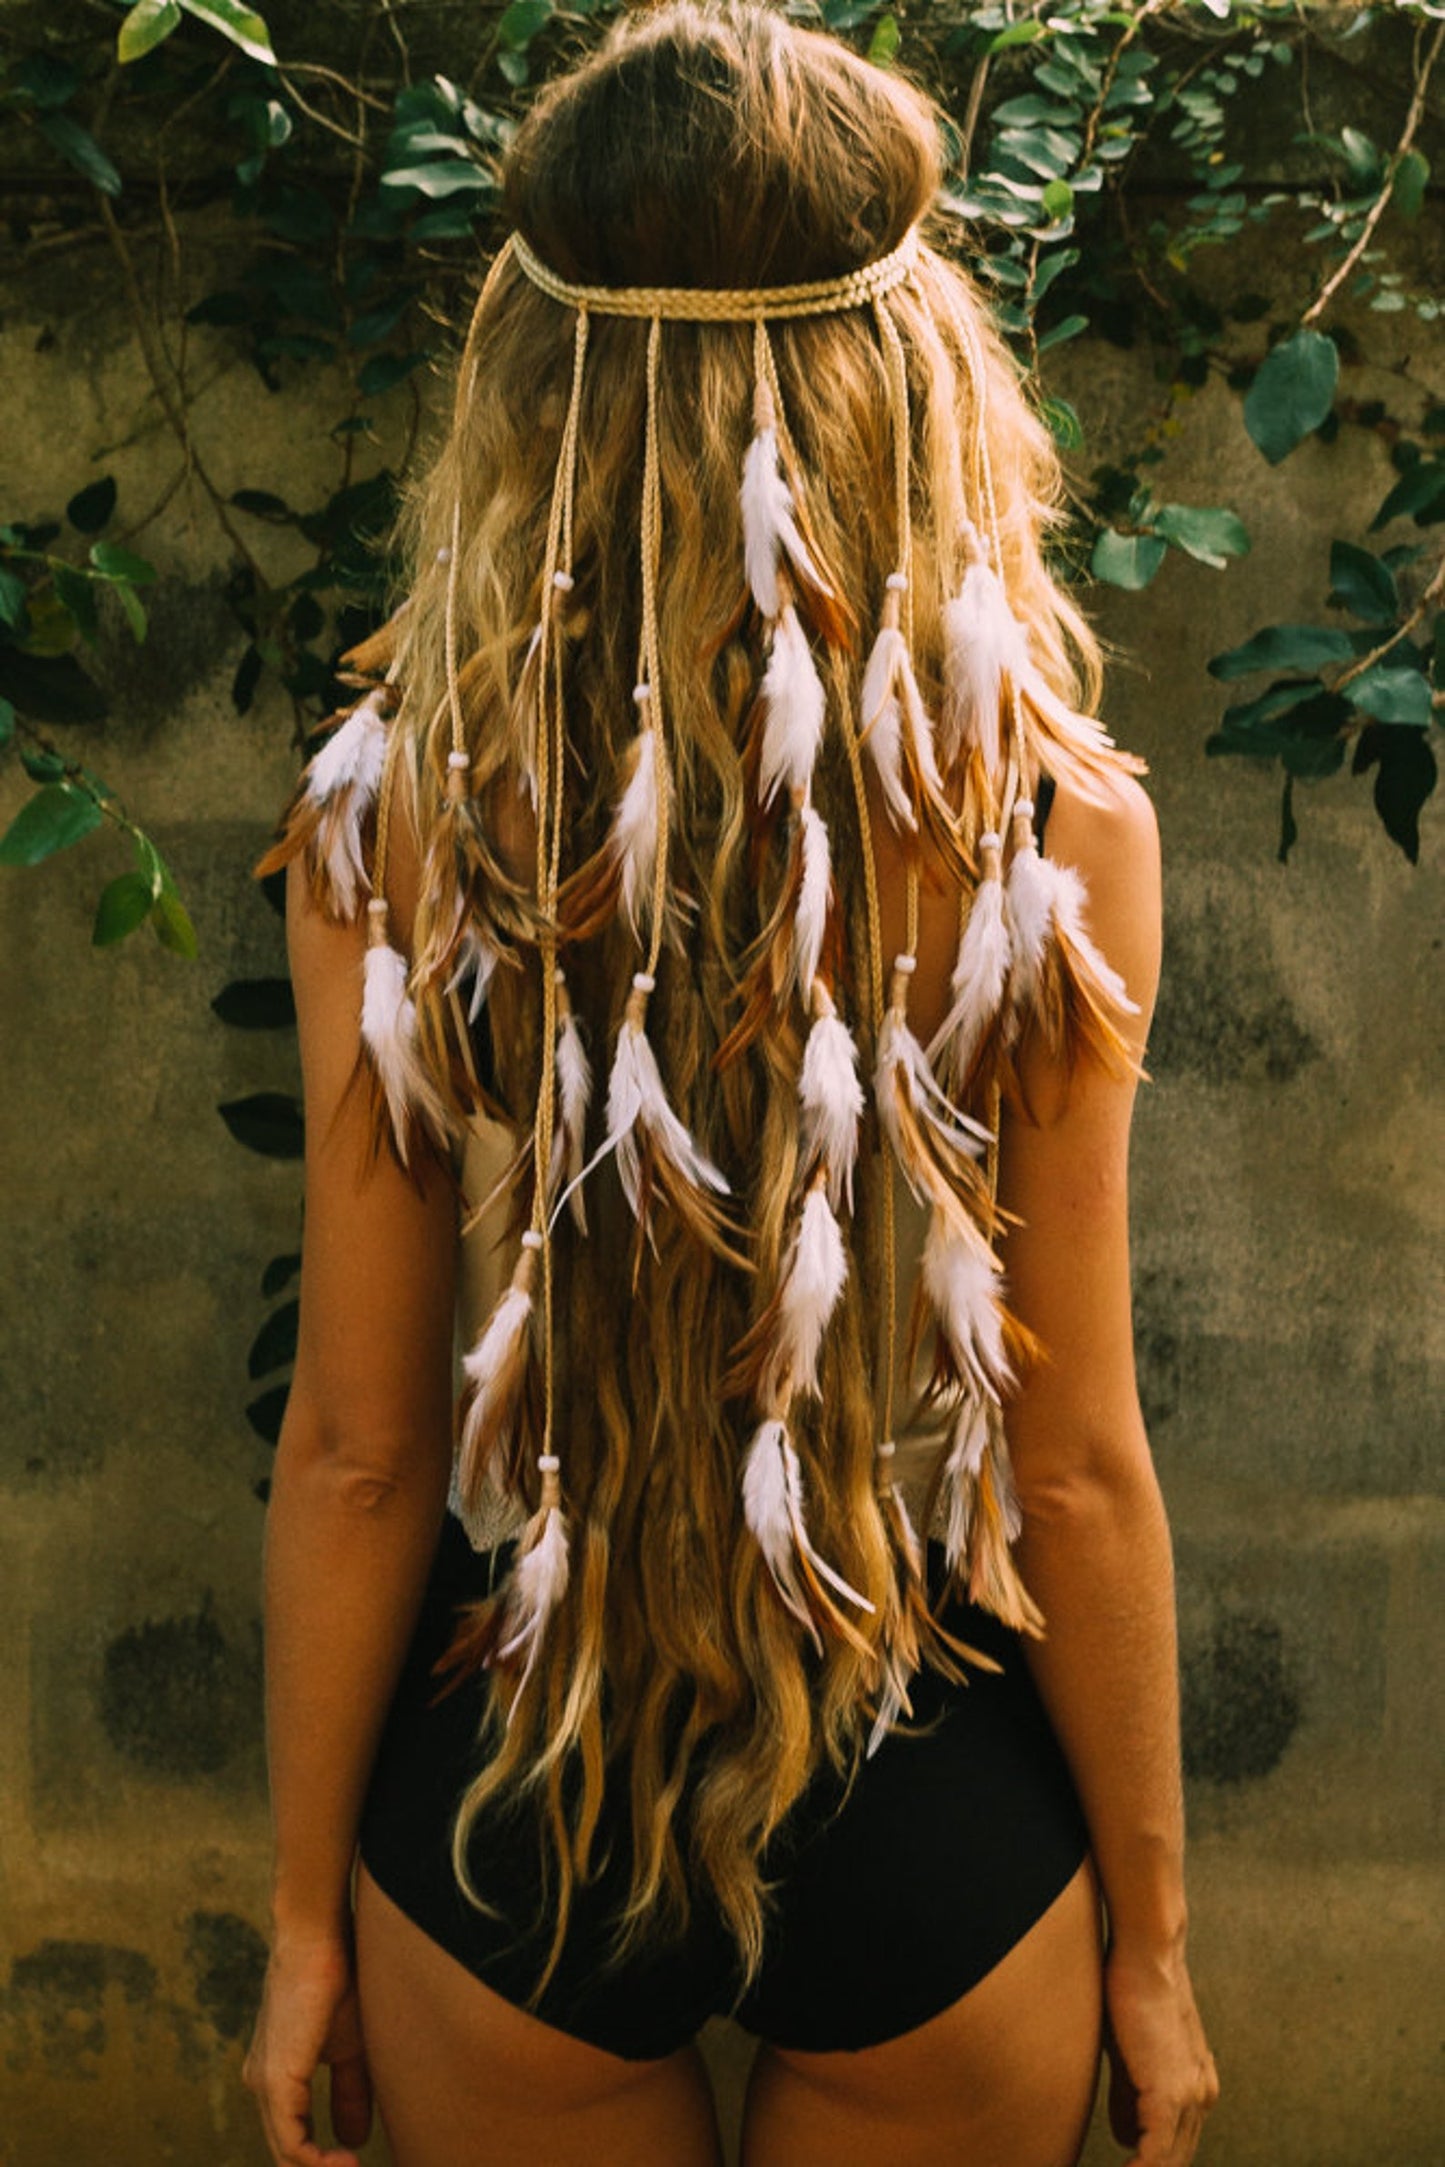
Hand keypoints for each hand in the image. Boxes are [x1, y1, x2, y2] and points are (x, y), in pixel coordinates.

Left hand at [244, 1932, 372, 2166]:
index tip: (355, 2164)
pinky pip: (291, 2142)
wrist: (319, 1938)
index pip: (294, 2135)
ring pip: (286, 2152)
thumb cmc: (338, 1979)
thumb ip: (350, 2092)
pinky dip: (317, 2162)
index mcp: (276, 2076)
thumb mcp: (351, 2045)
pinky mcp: (274, 2081)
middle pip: (287, 2150)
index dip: (324, 2159)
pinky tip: (346, 2161)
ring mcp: (264, 2084)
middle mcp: (262, 2084)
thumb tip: (355, 2137)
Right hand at [1102, 1936, 1218, 2165]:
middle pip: (1177, 2160)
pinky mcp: (1169, 2093)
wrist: (1150, 1955)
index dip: (1153, 2164)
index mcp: (1197, 2087)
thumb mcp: (1131, 2054)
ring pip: (1168, 2161)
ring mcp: (1189, 2096)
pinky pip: (1154, 2153)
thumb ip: (1131, 2097)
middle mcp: (1201, 2096)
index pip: (1177, 2145)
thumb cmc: (1133, 1992)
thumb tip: (1129, 2140)